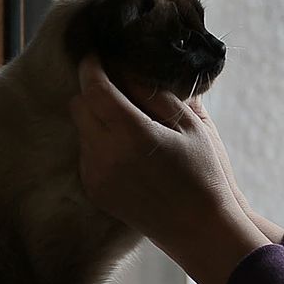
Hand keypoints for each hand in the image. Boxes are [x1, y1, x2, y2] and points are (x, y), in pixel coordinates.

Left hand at [69, 55, 269, 283]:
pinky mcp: (95, 191)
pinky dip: (99, 143)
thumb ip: (156, 95)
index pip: (94, 87)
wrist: (199, 229)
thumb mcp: (192, 126)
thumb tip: (128, 70)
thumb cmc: (204, 174)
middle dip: (93, 90)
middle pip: (79, 105)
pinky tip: (127, 150)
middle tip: (118, 87)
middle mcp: (106, 154)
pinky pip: (86, 154)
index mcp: (131, 133)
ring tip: (129, 121)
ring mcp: (97, 175)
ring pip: (80, 129)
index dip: (92, 65)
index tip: (98, 54)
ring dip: (96, 117)